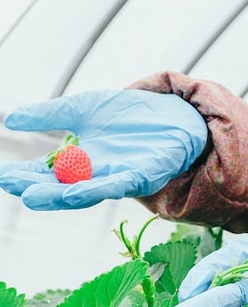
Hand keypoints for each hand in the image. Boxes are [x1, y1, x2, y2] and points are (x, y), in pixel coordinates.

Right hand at [0, 89, 207, 209]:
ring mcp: (118, 178)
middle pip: (62, 189)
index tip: (3, 175)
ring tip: (33, 197)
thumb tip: (10, 119)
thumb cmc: (128, 114)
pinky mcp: (142, 174)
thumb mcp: (84, 108)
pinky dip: (97, 189)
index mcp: (79, 163)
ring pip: (87, 193)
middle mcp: (96, 175)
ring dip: (60, 196)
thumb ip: (51, 115)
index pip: (45, 175)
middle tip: (13, 187)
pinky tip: (78, 191)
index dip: (25, 177)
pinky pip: (118, 185)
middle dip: (37, 190)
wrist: (172, 112)